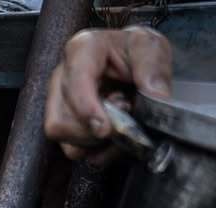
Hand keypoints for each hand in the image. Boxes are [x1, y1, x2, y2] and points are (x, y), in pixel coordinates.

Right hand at [45, 27, 171, 161]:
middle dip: (94, 132)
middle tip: (124, 114)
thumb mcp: (151, 48)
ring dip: (95, 141)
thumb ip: (154, 69)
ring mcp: (59, 103)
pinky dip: (97, 150)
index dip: (87, 111)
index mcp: (82, 50)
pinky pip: (73, 149)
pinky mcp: (65, 123)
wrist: (132, 60)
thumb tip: (156, 97)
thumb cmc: (136, 51)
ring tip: (118, 121)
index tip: (105, 129)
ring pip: (64, 138)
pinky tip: (112, 134)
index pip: (73, 86)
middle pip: (60, 122)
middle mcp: (61, 78)